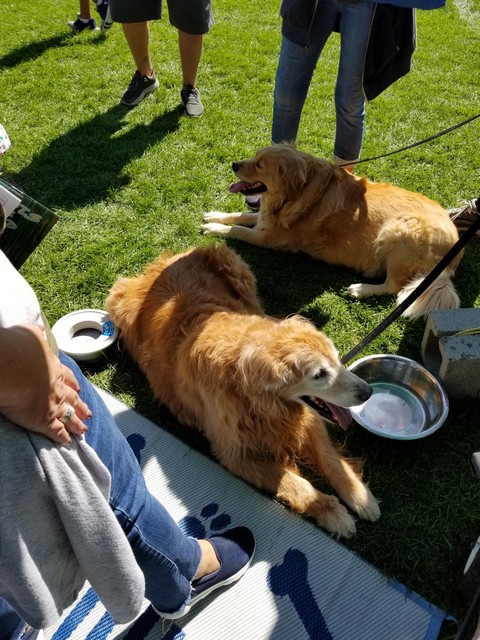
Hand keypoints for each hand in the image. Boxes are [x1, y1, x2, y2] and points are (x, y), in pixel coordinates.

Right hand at [0, 324, 91, 443]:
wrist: (10, 366)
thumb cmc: (17, 347)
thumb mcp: (30, 334)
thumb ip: (36, 335)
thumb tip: (39, 332)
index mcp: (53, 367)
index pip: (66, 377)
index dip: (73, 383)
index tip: (79, 388)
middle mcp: (57, 387)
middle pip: (73, 399)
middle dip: (81, 406)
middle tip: (89, 413)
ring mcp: (52, 404)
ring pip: (69, 416)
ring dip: (77, 423)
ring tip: (84, 430)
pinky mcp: (43, 420)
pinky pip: (56, 431)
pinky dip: (63, 437)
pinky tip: (68, 442)